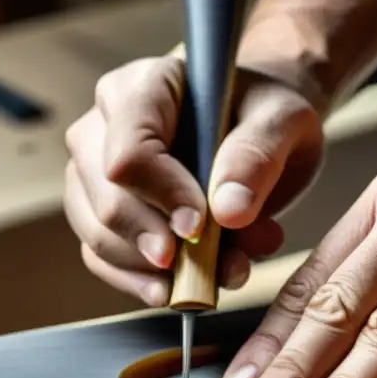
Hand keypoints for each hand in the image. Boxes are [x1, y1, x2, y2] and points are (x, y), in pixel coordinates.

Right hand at [63, 53, 324, 305]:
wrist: (258, 133)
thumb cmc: (264, 116)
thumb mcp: (283, 121)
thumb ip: (258, 156)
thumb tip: (228, 211)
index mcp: (142, 87)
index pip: (130, 151)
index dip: (163, 197)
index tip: (201, 227)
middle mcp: (102, 126)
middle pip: (107, 199)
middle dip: (160, 244)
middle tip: (215, 263)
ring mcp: (93, 172)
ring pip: (98, 235)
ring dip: (156, 270)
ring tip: (219, 271)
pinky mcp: (100, 213)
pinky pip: (101, 258)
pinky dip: (141, 282)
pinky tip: (177, 290)